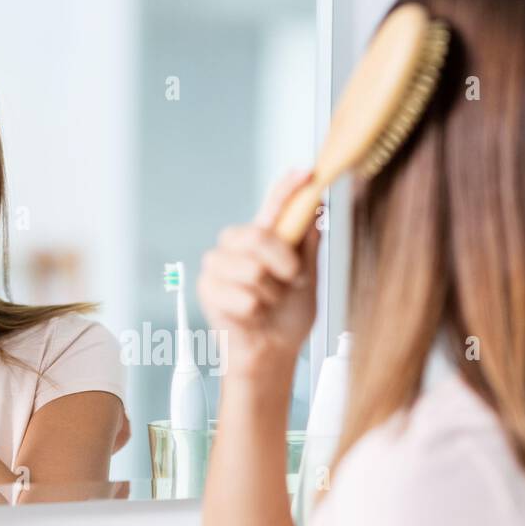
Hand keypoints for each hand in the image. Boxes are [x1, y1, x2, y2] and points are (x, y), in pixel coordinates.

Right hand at [197, 169, 322, 380]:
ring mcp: (218, 268)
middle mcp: (237, 247)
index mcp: (263, 239)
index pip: (274, 206)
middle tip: (291, 278)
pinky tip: (251, 317)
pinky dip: (255, 312)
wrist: (271, 354)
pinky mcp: (207, 291)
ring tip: (267, 304)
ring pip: (251, 269)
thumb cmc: (287, 317)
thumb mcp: (307, 279)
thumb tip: (317, 210)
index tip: (306, 172)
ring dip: (269, 293)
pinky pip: (243, 297)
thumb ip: (308, 246)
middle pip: (255, 234)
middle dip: (281, 260)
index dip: (287, 188)